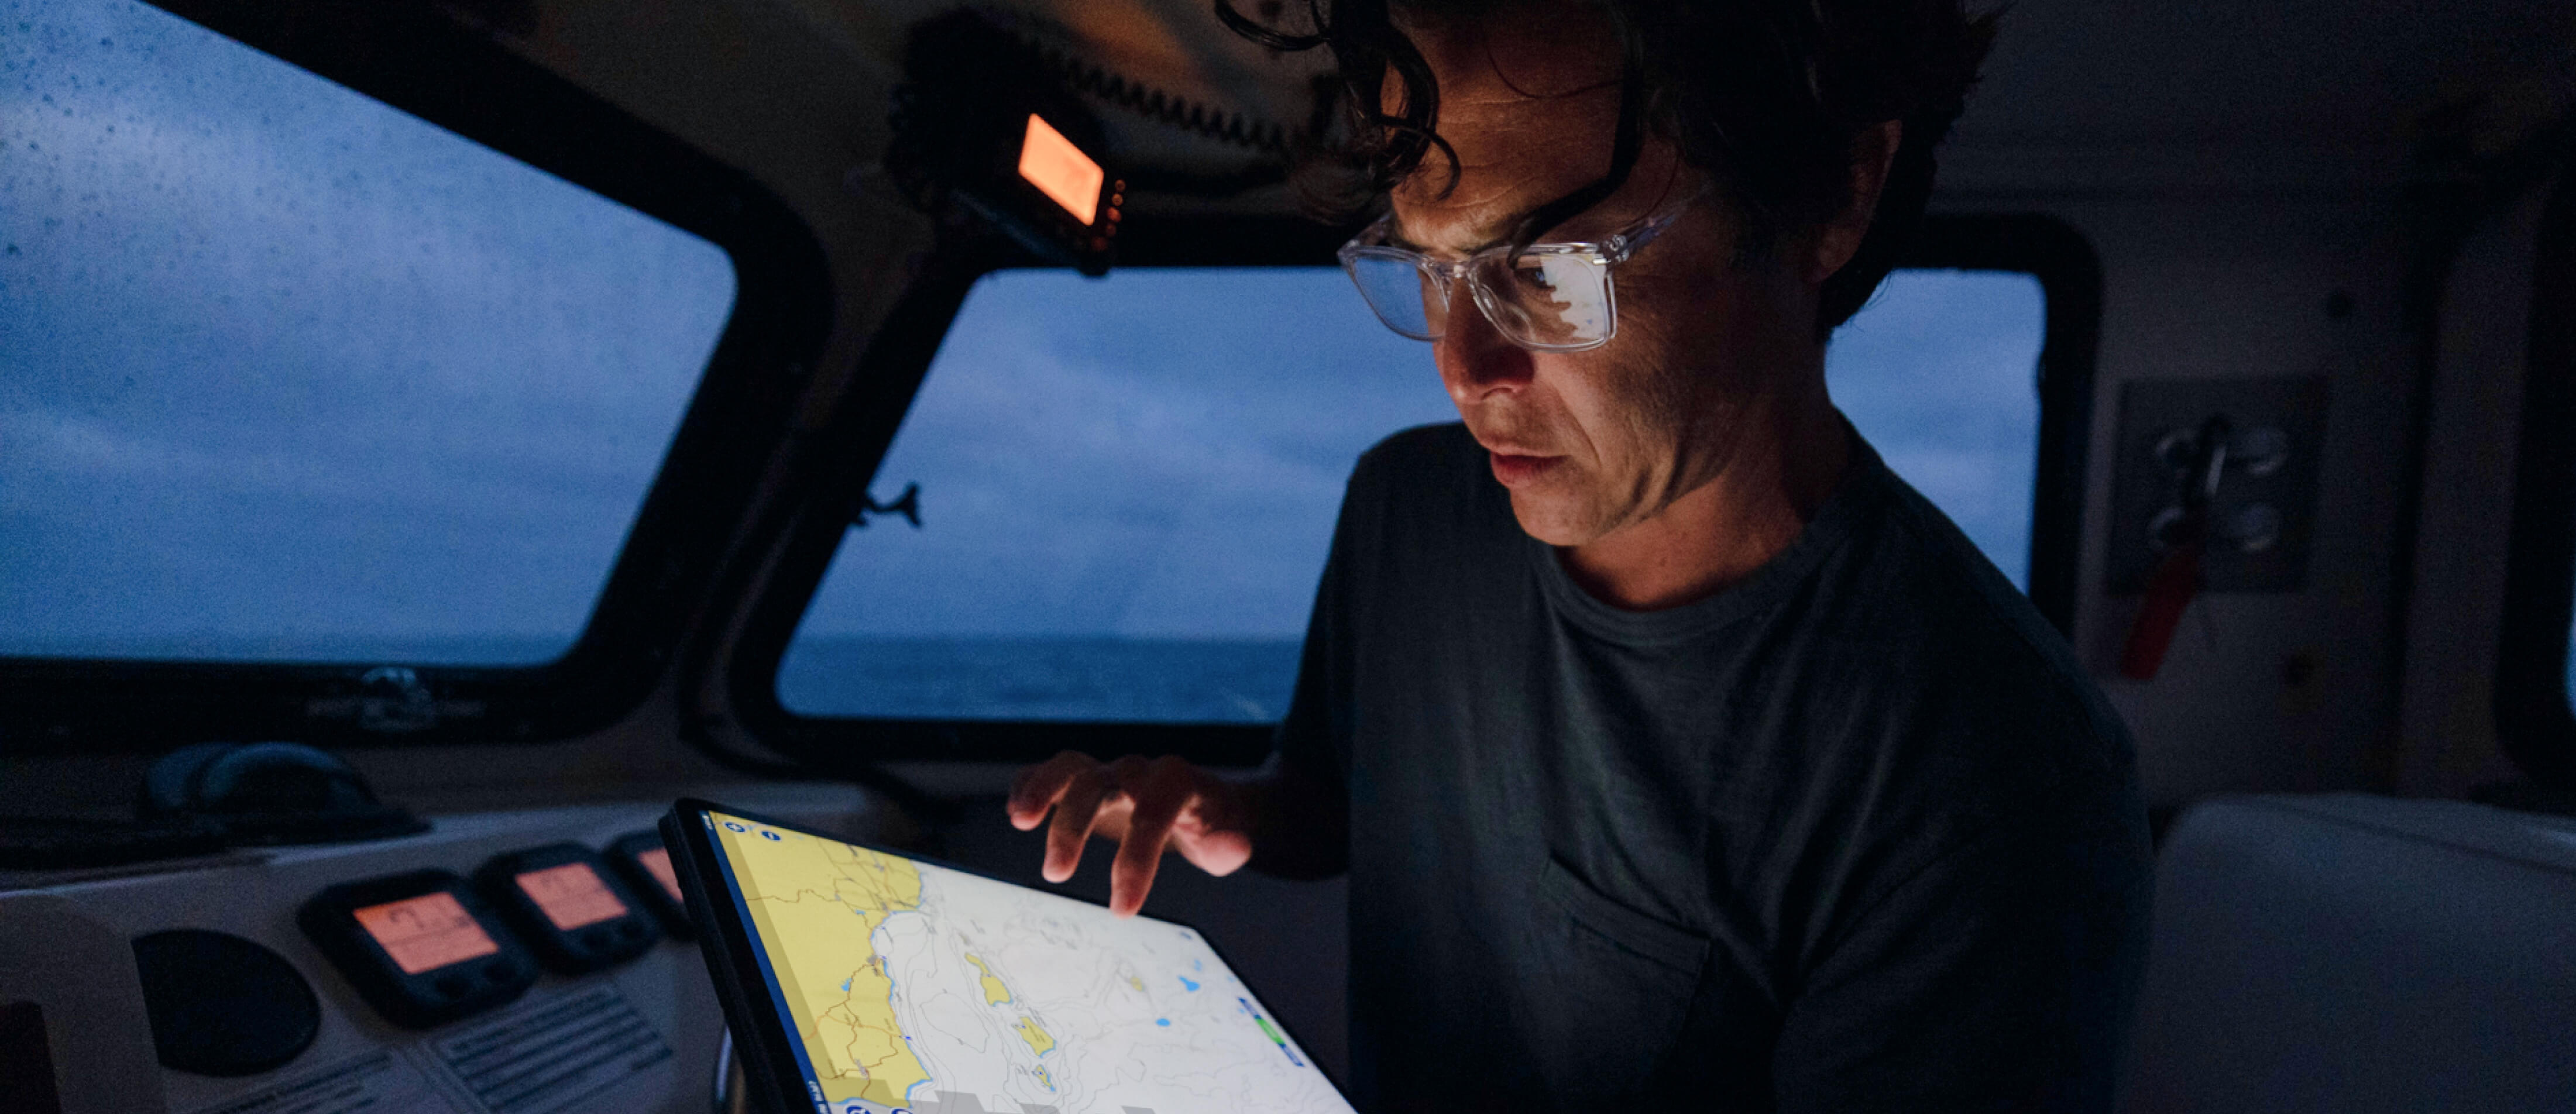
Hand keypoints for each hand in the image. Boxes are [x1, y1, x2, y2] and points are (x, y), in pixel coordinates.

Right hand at [1005, 751, 1254, 916]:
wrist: (1205, 804)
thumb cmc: (1212, 828)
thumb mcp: (1228, 841)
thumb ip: (1229, 846)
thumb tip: (1236, 846)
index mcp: (1176, 782)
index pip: (1153, 813)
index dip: (1136, 859)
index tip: (1122, 910)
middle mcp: (1138, 771)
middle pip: (1100, 783)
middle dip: (1075, 825)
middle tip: (1055, 876)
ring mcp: (1109, 772)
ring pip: (1070, 767)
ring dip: (1042, 789)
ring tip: (1019, 820)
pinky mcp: (1086, 781)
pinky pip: (1053, 773)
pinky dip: (1031, 784)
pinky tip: (1016, 811)